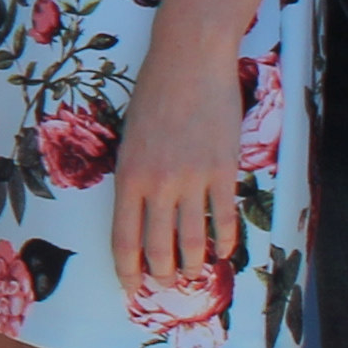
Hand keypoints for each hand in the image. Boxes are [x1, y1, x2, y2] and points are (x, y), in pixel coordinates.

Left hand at [110, 34, 246, 306]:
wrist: (189, 60)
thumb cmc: (153, 93)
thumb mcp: (129, 136)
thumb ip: (133, 175)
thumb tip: (139, 212)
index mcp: (127, 175)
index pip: (123, 237)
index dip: (127, 268)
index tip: (130, 287)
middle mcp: (157, 183)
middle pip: (157, 247)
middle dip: (159, 273)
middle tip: (163, 283)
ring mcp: (192, 178)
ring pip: (192, 240)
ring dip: (191, 265)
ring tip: (191, 274)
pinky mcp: (223, 170)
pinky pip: (223, 218)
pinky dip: (224, 241)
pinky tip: (222, 251)